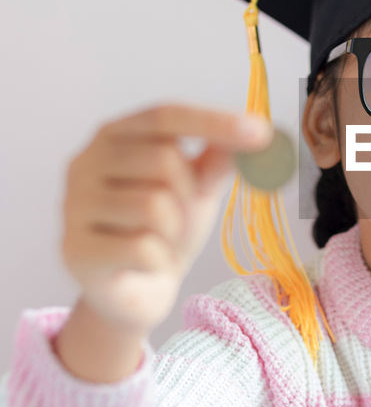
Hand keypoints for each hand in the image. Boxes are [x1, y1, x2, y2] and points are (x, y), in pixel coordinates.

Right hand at [61, 103, 272, 338]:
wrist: (135, 292)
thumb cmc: (163, 230)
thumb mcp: (197, 189)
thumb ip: (218, 159)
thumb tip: (254, 132)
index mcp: (114, 135)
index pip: (164, 115)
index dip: (213, 121)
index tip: (260, 133)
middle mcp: (84, 162)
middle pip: (163, 160)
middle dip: (189, 193)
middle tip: (182, 217)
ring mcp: (74, 205)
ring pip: (153, 206)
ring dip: (174, 230)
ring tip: (161, 241)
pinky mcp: (75, 249)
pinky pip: (142, 248)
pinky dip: (160, 261)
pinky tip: (146, 265)